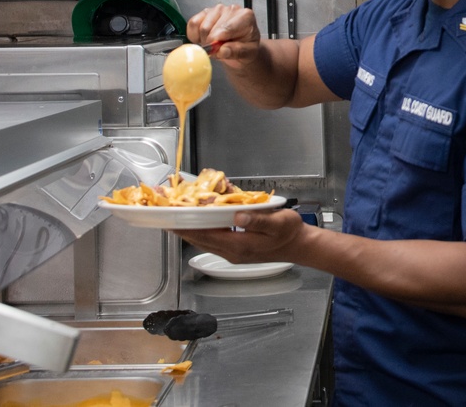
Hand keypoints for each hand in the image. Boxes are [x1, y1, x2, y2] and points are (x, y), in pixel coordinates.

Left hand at [175, 208, 308, 264]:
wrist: (300, 246)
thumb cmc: (290, 233)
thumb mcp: (278, 223)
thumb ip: (257, 220)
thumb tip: (237, 216)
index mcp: (239, 246)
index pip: (206, 235)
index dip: (186, 225)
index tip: (171, 216)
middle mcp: (232, 252)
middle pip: (199, 239)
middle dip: (181, 227)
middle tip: (165, 213)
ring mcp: (232, 253)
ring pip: (203, 240)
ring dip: (188, 229)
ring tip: (174, 216)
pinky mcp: (235, 249)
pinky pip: (211, 239)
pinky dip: (201, 229)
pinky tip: (196, 220)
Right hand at [187, 3, 261, 68]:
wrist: (242, 47)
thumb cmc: (247, 48)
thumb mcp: (248, 54)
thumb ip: (237, 51)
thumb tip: (222, 50)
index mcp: (245, 17)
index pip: (225, 28)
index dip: (217, 43)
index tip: (218, 51)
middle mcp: (231, 10)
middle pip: (210, 29)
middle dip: (211, 44)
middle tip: (218, 50)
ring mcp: (217, 9)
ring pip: (200, 26)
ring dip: (204, 40)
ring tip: (214, 44)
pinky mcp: (206, 12)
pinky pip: (193, 23)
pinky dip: (195, 35)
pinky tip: (205, 39)